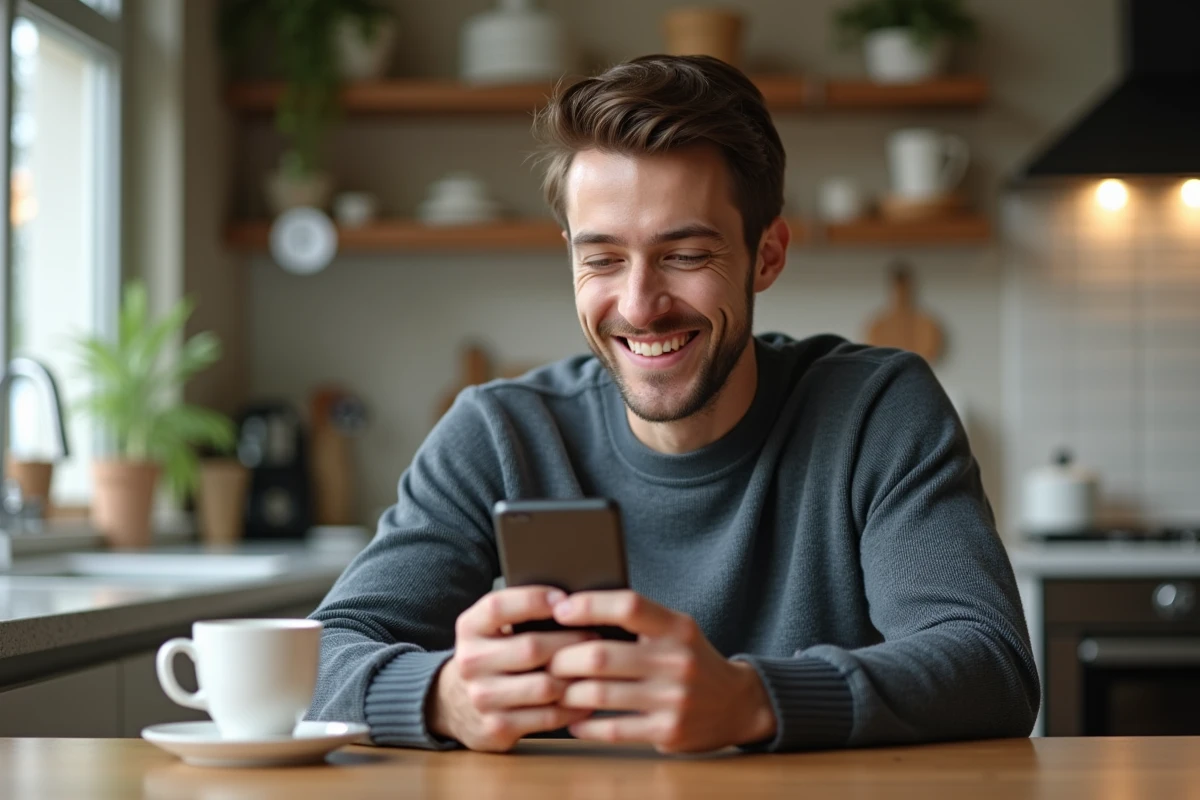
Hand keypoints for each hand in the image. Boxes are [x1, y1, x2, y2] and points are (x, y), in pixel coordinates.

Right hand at [428, 586, 594, 751]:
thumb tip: (575, 600)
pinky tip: (587, 697)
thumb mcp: (491, 628)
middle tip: (596, 636)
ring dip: (577, 676)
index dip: (535, 600)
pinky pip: (548, 717)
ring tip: (595, 667)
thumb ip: (519, 611)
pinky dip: (574, 707)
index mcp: (469, 628)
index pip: (500, 606)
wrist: (455, 703)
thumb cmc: (492, 654)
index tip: (566, 599)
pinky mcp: (497, 727)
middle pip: (531, 648)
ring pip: (544, 686)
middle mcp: (470, 662)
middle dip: (571, 642)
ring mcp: (482, 697)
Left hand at [547, 591, 776, 753]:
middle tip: (547, 660)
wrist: (736, 704)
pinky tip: (574, 719)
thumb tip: (572, 610)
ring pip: (599, 694)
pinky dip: (585, 725)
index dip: (589, 605)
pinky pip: (612, 729)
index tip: (560, 609)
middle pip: (601, 655)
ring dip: (567, 692)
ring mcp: (673, 699)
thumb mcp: (675, 630)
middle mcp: (677, 661)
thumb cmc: (690, 660)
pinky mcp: (667, 731)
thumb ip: (637, 620)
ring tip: (556, 688)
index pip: (629, 606)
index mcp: (677, 627)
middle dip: (564, 658)